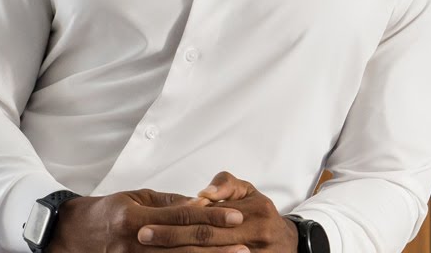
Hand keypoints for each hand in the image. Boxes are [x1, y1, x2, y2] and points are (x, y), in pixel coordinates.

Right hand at [50, 188, 245, 252]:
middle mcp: (134, 241)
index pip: (182, 216)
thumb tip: (200, 204)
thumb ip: (167, 203)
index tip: (236, 216)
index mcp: (135, 216)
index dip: (213, 217)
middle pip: (184, 245)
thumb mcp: (134, 197)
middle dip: (218, 246)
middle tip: (245, 245)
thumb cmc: (104, 212)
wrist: (69, 235)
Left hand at [136, 172, 298, 252]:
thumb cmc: (260, 213)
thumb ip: (226, 185)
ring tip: (151, 252)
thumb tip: (203, 195)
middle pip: (206, 239)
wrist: (288, 244)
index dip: (179, 219)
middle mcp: (258, 233)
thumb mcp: (248, 191)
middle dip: (172, 238)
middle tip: (142, 237)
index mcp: (256, 210)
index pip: (210, 215)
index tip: (149, 221)